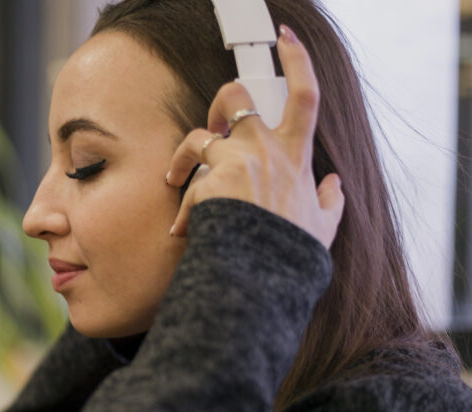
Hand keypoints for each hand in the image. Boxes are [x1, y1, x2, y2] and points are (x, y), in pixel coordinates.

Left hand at [165, 25, 343, 249]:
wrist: (262, 270)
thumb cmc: (291, 250)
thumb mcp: (324, 226)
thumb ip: (330, 201)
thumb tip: (334, 184)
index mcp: (296, 153)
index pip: (305, 94)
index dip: (297, 61)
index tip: (286, 41)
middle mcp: (264, 148)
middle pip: (236, 97)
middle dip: (220, 102)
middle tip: (214, 125)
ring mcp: (234, 161)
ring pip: (197, 138)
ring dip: (184, 157)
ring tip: (176, 178)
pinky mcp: (208, 181)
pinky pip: (188, 186)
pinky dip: (184, 208)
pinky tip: (182, 230)